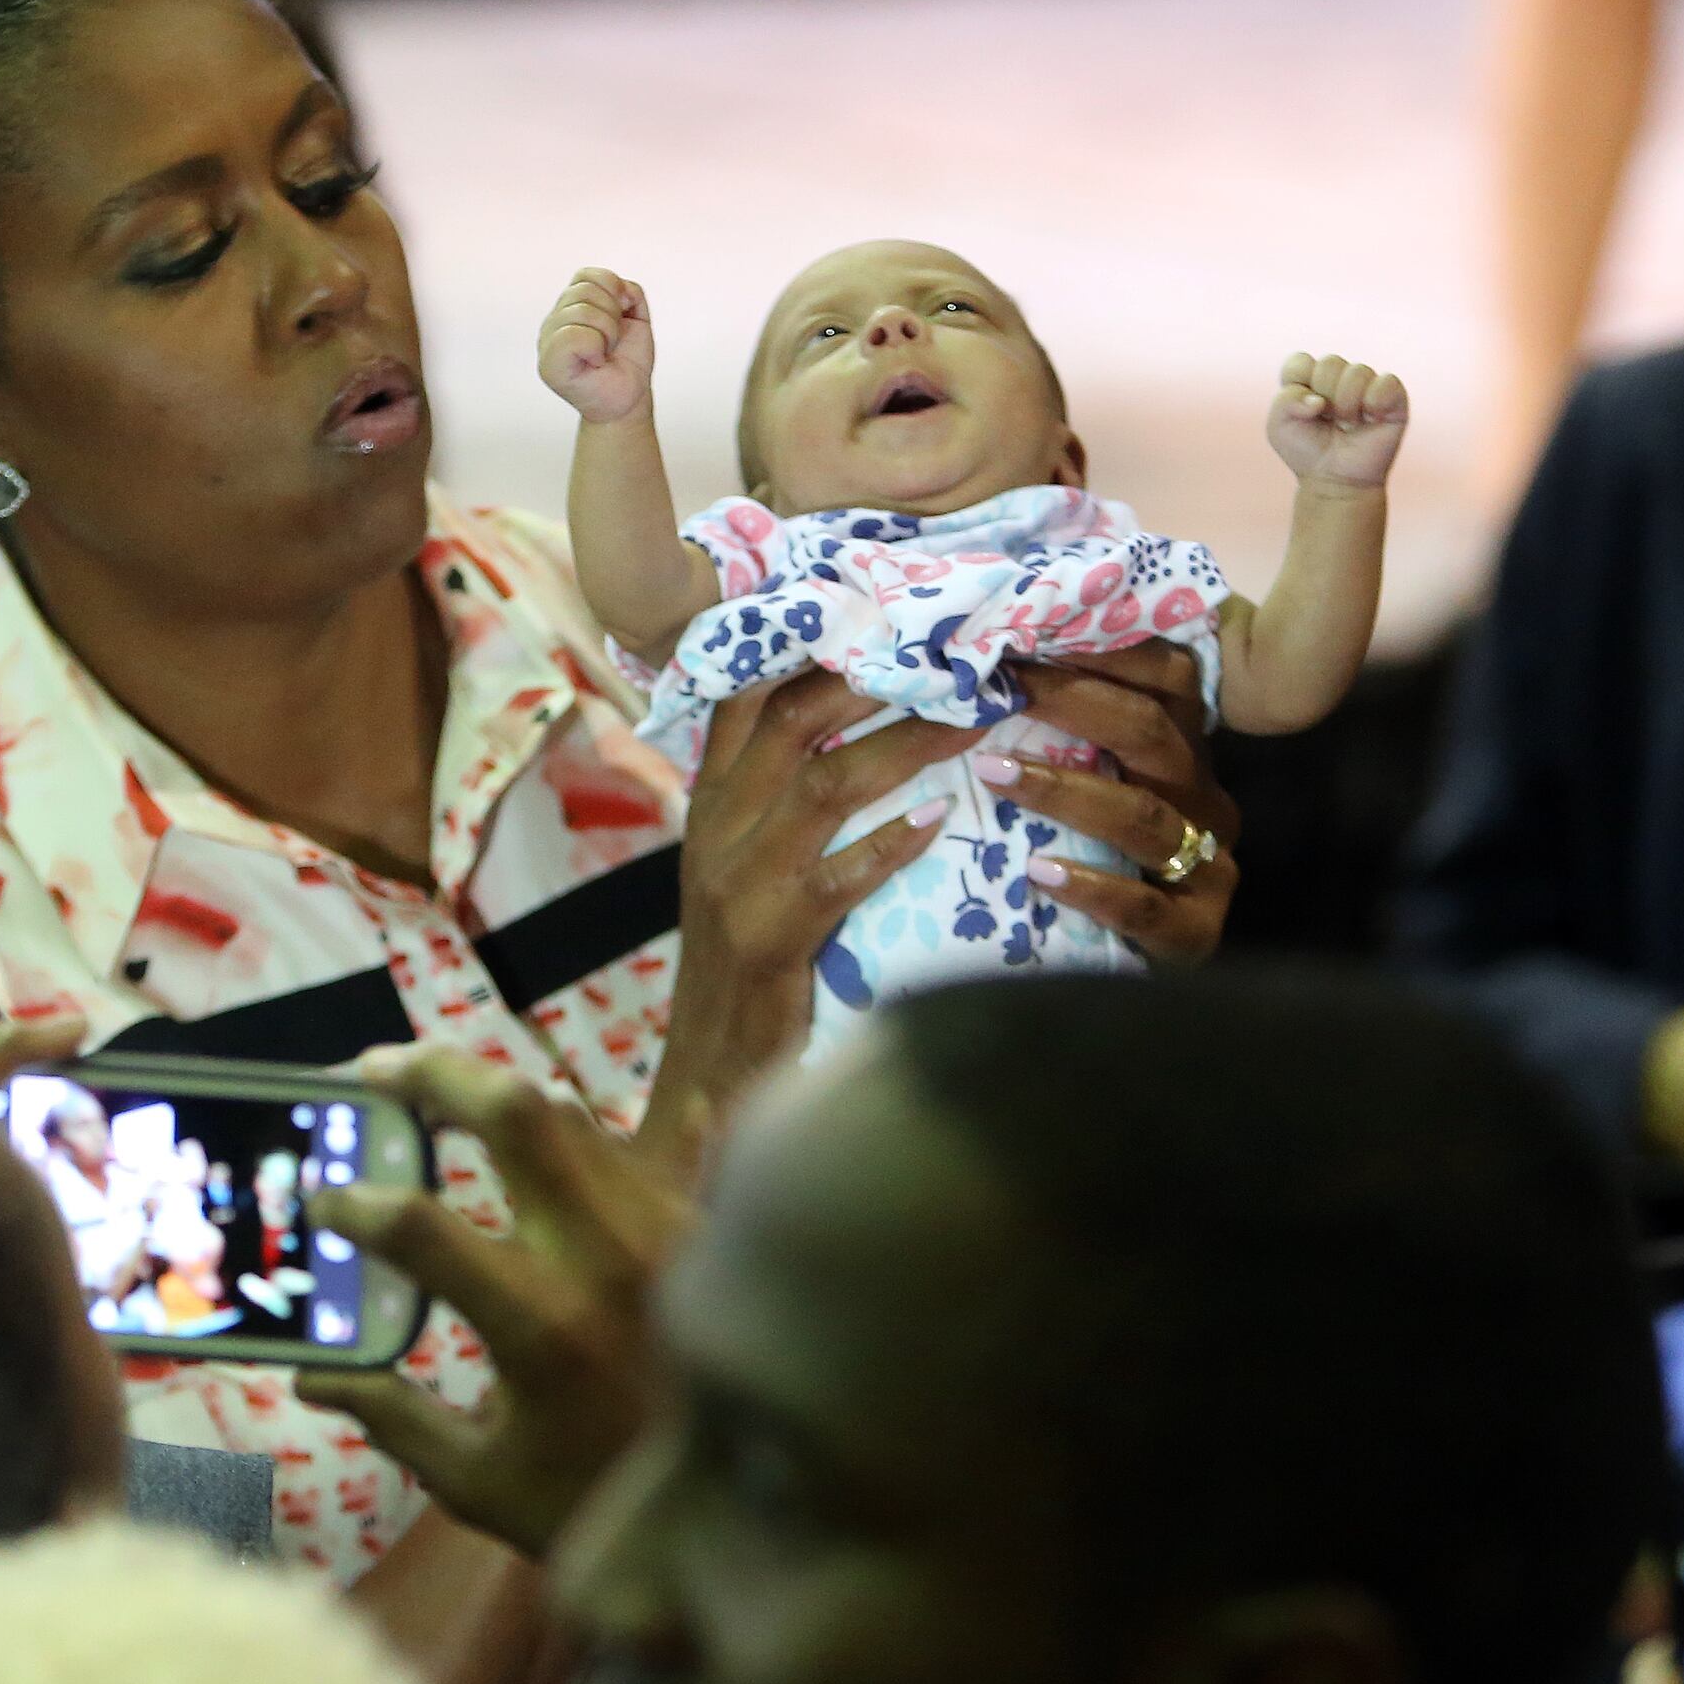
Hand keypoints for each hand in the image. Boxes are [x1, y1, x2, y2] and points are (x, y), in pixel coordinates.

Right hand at [301, 1045, 689, 1559]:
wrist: (755, 1515)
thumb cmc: (603, 1504)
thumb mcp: (482, 1483)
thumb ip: (394, 1420)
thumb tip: (313, 1378)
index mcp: (541, 1325)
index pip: (421, 1228)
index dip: (354, 1206)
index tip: (324, 1203)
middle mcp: (605, 1254)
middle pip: (513, 1113)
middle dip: (431, 1074)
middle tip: (372, 1072)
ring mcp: (660, 1226)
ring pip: (572, 1116)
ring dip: (497, 1097)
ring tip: (439, 1095)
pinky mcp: (697, 1223)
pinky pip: (636, 1144)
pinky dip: (580, 1135)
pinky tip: (547, 1135)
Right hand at [540, 268, 655, 428]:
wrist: (630, 398)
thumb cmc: (628, 361)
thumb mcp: (635, 316)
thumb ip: (626, 290)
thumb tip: (618, 289)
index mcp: (569, 307)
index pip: (585, 276)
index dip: (613, 291)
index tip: (621, 318)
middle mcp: (554, 321)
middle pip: (585, 290)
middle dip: (613, 315)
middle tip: (612, 342)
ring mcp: (547, 341)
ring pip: (582, 309)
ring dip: (608, 332)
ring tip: (606, 352)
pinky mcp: (549, 364)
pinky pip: (572, 335)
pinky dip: (596, 346)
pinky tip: (597, 361)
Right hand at [637, 674, 974, 1174]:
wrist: (705, 1081)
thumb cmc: (742, 976)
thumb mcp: (739, 873)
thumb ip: (774, 807)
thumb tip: (843, 739)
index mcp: (708, 807)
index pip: (745, 697)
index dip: (810, 643)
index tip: (882, 603)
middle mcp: (715, 831)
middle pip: (790, 719)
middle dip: (874, 673)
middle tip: (956, 644)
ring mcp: (740, 885)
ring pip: (824, 784)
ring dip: (907, 742)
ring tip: (977, 713)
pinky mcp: (771, 942)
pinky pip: (837, 878)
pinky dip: (891, 844)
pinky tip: (943, 821)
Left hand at [979, 650, 1242, 965]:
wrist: (1130, 984)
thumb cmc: (1095, 866)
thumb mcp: (1088, 787)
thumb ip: (1063, 733)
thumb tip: (988, 659)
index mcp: (1185, 753)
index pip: (1167, 677)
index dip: (1102, 647)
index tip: (1026, 624)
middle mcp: (1205, 800)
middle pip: (1150, 732)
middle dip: (1070, 701)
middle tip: (995, 686)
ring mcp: (1208, 867)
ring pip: (1142, 814)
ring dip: (1063, 789)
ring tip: (992, 772)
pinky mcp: (1195, 933)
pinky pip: (1143, 905)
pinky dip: (1090, 885)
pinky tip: (1037, 872)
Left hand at [1265, 352, 1410, 491]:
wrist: (1335, 480)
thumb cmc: (1307, 451)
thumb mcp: (1279, 427)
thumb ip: (1284, 401)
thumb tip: (1318, 400)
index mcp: (1311, 377)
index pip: (1300, 361)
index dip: (1297, 386)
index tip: (1302, 411)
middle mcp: (1341, 376)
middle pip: (1329, 362)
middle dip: (1324, 396)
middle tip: (1328, 420)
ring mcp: (1368, 384)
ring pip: (1357, 371)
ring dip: (1347, 405)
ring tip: (1348, 425)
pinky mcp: (1394, 397)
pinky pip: (1387, 381)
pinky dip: (1374, 402)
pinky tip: (1370, 419)